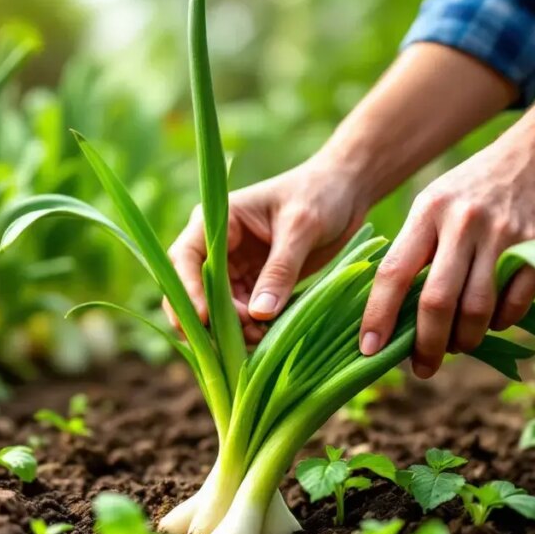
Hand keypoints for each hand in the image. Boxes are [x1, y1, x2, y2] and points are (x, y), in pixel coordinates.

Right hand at [166, 154, 376, 340]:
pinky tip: (265, 337)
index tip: (203, 318)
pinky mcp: (255, 283)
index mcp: (219, 220)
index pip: (187, 258)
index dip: (189, 290)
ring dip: (229, 327)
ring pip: (217, 306)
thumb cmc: (321, 195)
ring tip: (257, 339)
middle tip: (228, 342)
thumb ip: (280, 270)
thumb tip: (258, 314)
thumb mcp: (301, 228)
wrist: (347, 191)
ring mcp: (235, 266)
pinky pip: (241, 312)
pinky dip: (248, 327)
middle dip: (205, 317)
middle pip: (193, 288)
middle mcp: (219, 245)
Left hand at [358, 136, 534, 378]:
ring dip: (465, 339)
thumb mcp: (436, 204)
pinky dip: (501, 323)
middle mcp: (462, 223)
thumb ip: (416, 250)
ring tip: (460, 346)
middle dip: (426, 344)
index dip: (378, 316)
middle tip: (422, 368)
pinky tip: (494, 323)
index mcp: (428, 213)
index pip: (393, 273)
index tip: (367, 350)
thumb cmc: (477, 190)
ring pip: (476, 309)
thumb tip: (392, 313)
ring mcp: (502, 235)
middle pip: (436, 301)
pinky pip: (514, 304)